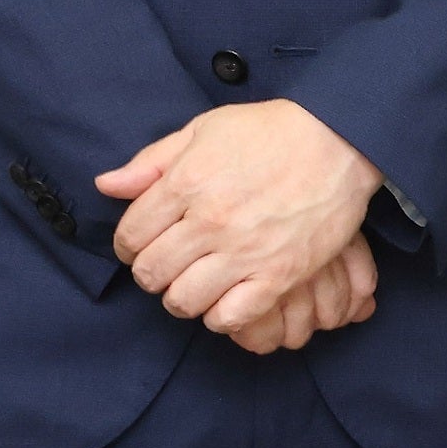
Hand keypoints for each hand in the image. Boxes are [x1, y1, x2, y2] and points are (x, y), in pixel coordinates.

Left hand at [94, 100, 382, 330]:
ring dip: (183, 295)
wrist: (340, 140)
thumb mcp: (205, 130)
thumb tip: (106, 184)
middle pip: (151, 273)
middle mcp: (209, 221)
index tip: (145, 242)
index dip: (130, 244)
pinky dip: (221, 314)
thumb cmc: (271, 130)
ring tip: (197, 280)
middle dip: (152, 272)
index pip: (130, 236)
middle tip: (170, 262)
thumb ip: (152, 161)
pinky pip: (229, 317)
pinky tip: (227, 295)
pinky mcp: (278, 275)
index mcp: (186, 182)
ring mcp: (244, 252)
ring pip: (183, 301)